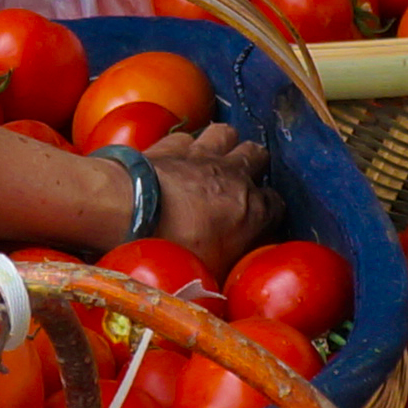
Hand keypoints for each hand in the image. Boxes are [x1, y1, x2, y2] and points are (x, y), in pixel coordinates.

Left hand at [138, 122, 272, 281]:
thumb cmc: (174, 248)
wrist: (131, 211)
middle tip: (239, 182)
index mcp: (253, 210)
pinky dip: (184, 146)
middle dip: (253, 165)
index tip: (256, 224)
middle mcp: (234, 175)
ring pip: (227, 133)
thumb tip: (226, 274)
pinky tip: (177, 158)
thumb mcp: (209, 272)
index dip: (267, 214)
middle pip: (257, 156)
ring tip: (214, 159)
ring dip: (224, 144)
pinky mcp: (171, 145)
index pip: (276, 205)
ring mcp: (202, 155)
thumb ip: (226, 264)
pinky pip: (187, 137)